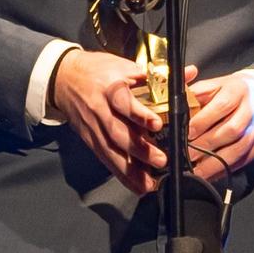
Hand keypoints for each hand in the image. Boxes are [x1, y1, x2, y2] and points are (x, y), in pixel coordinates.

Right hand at [51, 52, 198, 195]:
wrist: (63, 78)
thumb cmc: (98, 70)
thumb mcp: (125, 66)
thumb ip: (157, 74)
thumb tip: (190, 74)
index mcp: (111, 88)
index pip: (125, 103)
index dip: (140, 115)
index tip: (157, 124)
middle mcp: (100, 110)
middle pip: (118, 133)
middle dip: (140, 150)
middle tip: (161, 161)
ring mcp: (93, 127)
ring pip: (111, 151)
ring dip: (131, 170)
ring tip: (149, 184)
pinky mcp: (90, 140)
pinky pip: (106, 159)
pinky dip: (122, 175)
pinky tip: (137, 186)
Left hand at [185, 71, 253, 180]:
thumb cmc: (232, 93)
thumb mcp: (215, 85)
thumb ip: (197, 94)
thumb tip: (177, 105)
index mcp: (237, 90)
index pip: (222, 106)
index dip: (203, 121)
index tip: (187, 132)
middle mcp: (251, 109)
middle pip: (231, 130)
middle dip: (206, 144)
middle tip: (188, 154)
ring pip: (238, 149)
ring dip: (216, 162)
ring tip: (197, 170)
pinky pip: (242, 161)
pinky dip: (224, 170)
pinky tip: (210, 173)